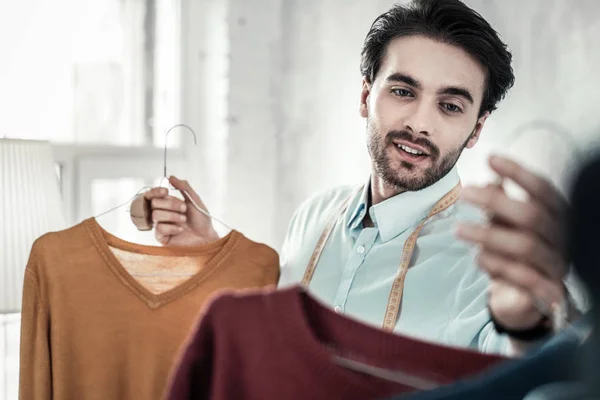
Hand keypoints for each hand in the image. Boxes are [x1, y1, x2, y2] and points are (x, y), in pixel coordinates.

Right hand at [144, 176, 218, 245]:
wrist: (206, 236)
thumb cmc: (201, 220)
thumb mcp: (194, 200)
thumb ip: (183, 187)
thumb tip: (170, 177)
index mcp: (168, 204)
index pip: (152, 195)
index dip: (155, 191)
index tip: (166, 191)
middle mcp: (162, 214)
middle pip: (154, 203)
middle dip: (171, 204)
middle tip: (184, 209)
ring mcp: (161, 226)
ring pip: (156, 215)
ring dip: (173, 216)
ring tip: (184, 220)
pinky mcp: (161, 237)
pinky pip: (159, 229)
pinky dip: (173, 228)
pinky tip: (181, 230)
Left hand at [456, 155, 569, 330]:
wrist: (527, 299)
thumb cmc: (516, 253)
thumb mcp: (507, 225)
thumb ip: (501, 203)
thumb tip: (489, 179)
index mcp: (556, 216)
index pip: (543, 189)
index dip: (518, 173)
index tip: (490, 158)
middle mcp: (561, 237)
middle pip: (531, 214)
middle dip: (496, 201)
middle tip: (464, 193)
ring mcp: (556, 264)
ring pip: (525, 246)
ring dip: (488, 235)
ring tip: (458, 229)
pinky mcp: (547, 290)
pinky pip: (523, 277)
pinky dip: (497, 265)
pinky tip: (477, 257)